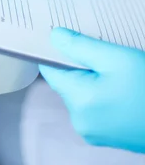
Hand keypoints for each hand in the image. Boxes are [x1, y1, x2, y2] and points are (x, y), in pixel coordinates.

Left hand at [40, 28, 144, 152]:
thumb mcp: (115, 58)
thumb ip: (80, 46)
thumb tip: (54, 36)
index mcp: (78, 101)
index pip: (50, 69)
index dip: (54, 50)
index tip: (64, 34)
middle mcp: (80, 120)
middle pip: (66, 81)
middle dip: (79, 63)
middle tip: (100, 50)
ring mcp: (93, 131)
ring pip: (80, 93)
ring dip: (91, 78)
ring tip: (115, 68)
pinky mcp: (106, 134)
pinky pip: (93, 106)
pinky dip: (100, 92)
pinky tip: (119, 84)